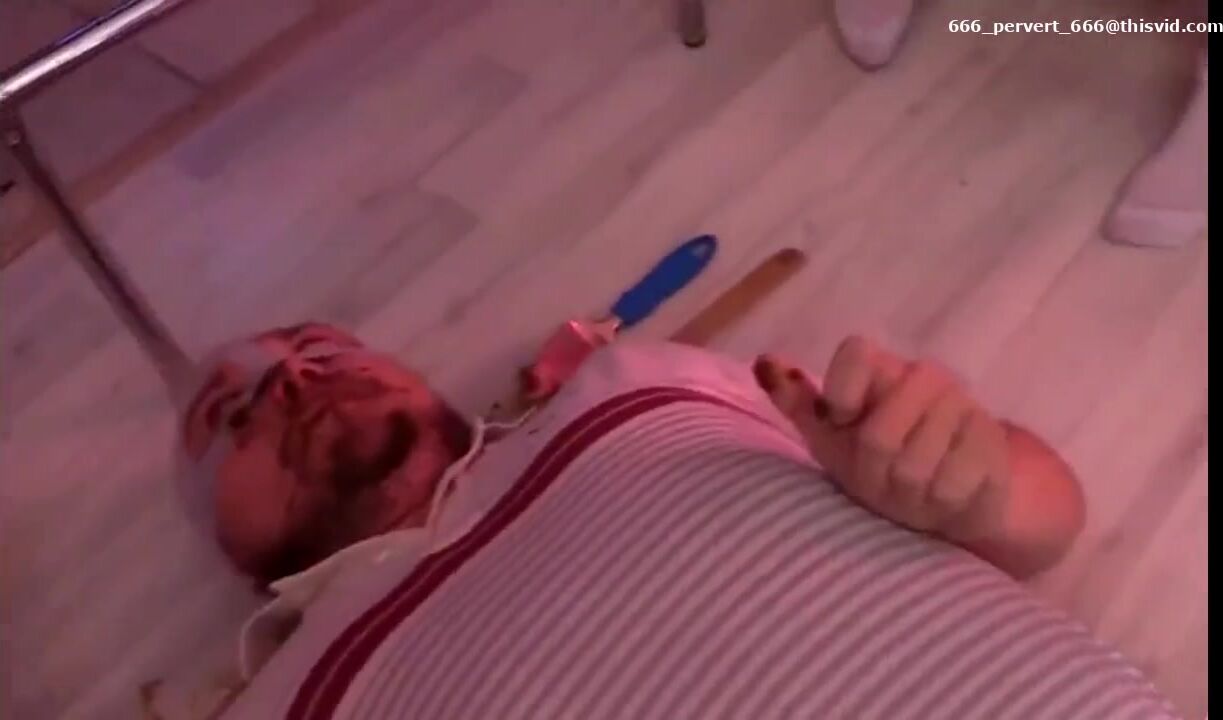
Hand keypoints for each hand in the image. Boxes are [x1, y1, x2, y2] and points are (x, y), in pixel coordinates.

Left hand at [753, 336, 1009, 541]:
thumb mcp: (830, 437)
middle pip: (878, 435)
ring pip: (913, 466)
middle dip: (871, 472)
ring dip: (904, 494)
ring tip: (911, 491)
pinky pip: (949, 486)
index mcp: (880, 368)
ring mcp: (965, 406)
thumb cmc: (880, 463)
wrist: (951, 495)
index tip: (840, 418)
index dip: (842, 391)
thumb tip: (764, 363)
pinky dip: (938, 505)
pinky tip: (943, 497)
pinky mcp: (994, 442)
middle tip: (880, 478)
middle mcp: (926, 377)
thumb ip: (797, 402)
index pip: (856, 351)